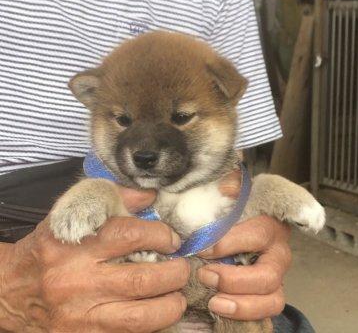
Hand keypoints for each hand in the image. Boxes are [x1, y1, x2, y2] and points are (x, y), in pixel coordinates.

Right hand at [0, 187, 188, 332]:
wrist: (13, 289)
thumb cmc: (48, 248)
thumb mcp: (69, 214)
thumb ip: (111, 198)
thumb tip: (150, 196)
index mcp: (73, 245)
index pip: (128, 236)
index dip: (160, 235)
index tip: (172, 238)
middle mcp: (75, 281)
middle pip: (140, 279)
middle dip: (174, 272)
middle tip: (182, 266)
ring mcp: (78, 316)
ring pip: (139, 316)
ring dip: (171, 304)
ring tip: (178, 293)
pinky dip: (153, 325)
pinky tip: (159, 311)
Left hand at [197, 171, 291, 320]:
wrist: (249, 224)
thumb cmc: (240, 212)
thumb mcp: (236, 194)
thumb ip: (231, 187)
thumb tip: (225, 186)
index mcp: (271, 226)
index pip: (256, 235)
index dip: (228, 243)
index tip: (201, 247)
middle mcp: (279, 253)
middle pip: (267, 275)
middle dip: (233, 279)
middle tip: (205, 275)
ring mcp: (277, 275)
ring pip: (271, 298)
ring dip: (241, 304)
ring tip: (213, 301)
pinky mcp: (270, 292)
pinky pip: (267, 310)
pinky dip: (246, 313)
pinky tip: (222, 308)